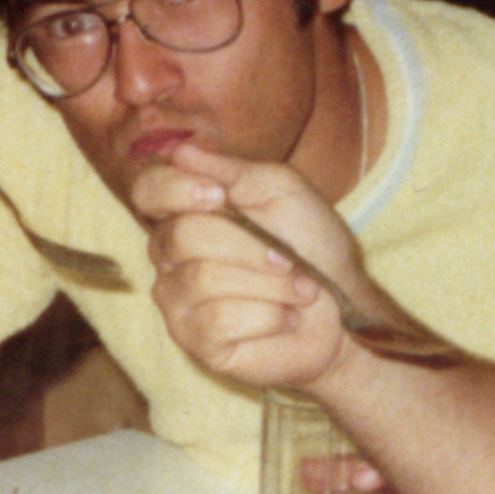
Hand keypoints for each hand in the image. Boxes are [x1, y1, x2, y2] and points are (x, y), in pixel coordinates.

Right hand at [130, 140, 366, 388]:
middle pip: (183, 236)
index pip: (149, 191)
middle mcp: (170, 256)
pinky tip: (285, 319)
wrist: (345, 310)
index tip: (219, 196)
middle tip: (289, 260)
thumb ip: (233, 171)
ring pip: (204, 280)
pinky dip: (268, 316)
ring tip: (299, 291)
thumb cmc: (312, 246)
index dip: (176, 190)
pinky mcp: (196, 341)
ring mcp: (178, 301)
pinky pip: (219, 321)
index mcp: (186, 211)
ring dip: (270, 285)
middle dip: (250, 246)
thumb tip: (181, 152)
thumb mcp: (282, 191)